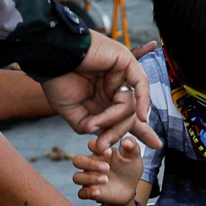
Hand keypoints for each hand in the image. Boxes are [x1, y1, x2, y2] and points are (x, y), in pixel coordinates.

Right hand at [42, 31, 161, 150]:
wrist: (48, 59)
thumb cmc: (56, 80)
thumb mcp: (73, 112)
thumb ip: (91, 126)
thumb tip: (105, 134)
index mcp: (104, 96)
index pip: (128, 115)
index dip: (142, 130)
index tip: (156, 144)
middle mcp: (115, 85)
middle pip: (128, 115)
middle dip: (116, 133)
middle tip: (101, 145)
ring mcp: (120, 73)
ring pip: (129, 105)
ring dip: (112, 119)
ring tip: (93, 123)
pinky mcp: (125, 61)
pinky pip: (141, 84)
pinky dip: (142, 101)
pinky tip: (141, 117)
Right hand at [73, 133, 144, 205]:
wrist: (131, 188)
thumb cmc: (129, 168)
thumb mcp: (134, 156)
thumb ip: (132, 145)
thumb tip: (126, 142)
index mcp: (100, 153)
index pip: (91, 145)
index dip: (96, 147)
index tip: (109, 152)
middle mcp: (91, 164)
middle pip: (78, 160)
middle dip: (90, 164)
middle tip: (107, 168)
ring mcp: (89, 179)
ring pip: (77, 177)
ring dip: (89, 178)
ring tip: (105, 180)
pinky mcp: (91, 192)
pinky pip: (81, 193)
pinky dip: (88, 192)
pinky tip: (98, 191)